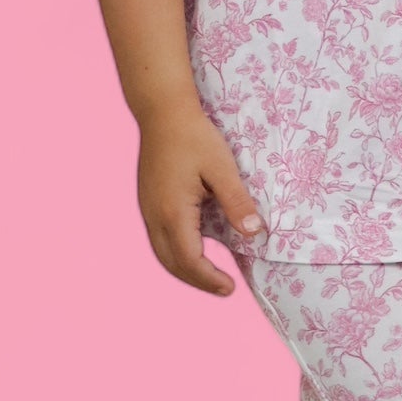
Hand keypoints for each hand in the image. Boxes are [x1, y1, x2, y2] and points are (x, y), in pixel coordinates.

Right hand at [136, 99, 264, 296]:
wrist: (162, 112)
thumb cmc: (194, 136)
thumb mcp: (222, 167)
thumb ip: (237, 202)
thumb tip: (254, 233)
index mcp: (172, 212)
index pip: (189, 261)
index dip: (210, 279)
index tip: (231, 287)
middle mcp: (154, 216)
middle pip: (172, 264)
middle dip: (197, 281)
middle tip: (224, 288)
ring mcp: (147, 210)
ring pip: (161, 254)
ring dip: (184, 269)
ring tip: (210, 275)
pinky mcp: (147, 202)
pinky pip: (159, 239)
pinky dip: (176, 254)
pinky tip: (194, 248)